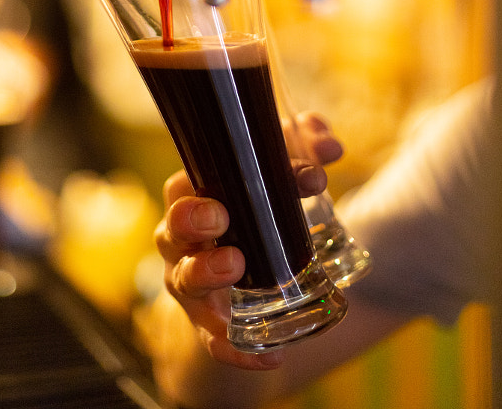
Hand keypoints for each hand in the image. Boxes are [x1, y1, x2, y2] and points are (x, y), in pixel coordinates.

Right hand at [153, 114, 341, 369]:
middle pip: (172, 226)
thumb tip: (330, 147)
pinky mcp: (208, 328)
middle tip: (220, 216)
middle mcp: (184, 242)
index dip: (232, 171)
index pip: (198, 177)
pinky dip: (237, 350)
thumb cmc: (254, 215)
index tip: (298, 176)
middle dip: (191, 218)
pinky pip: (214, 343)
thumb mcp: (277, 174)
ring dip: (205, 272)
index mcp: (194, 197)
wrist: (242, 283)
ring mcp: (191, 287)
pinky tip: (271, 355)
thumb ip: (303, 149)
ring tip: (235, 266)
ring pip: (183, 281)